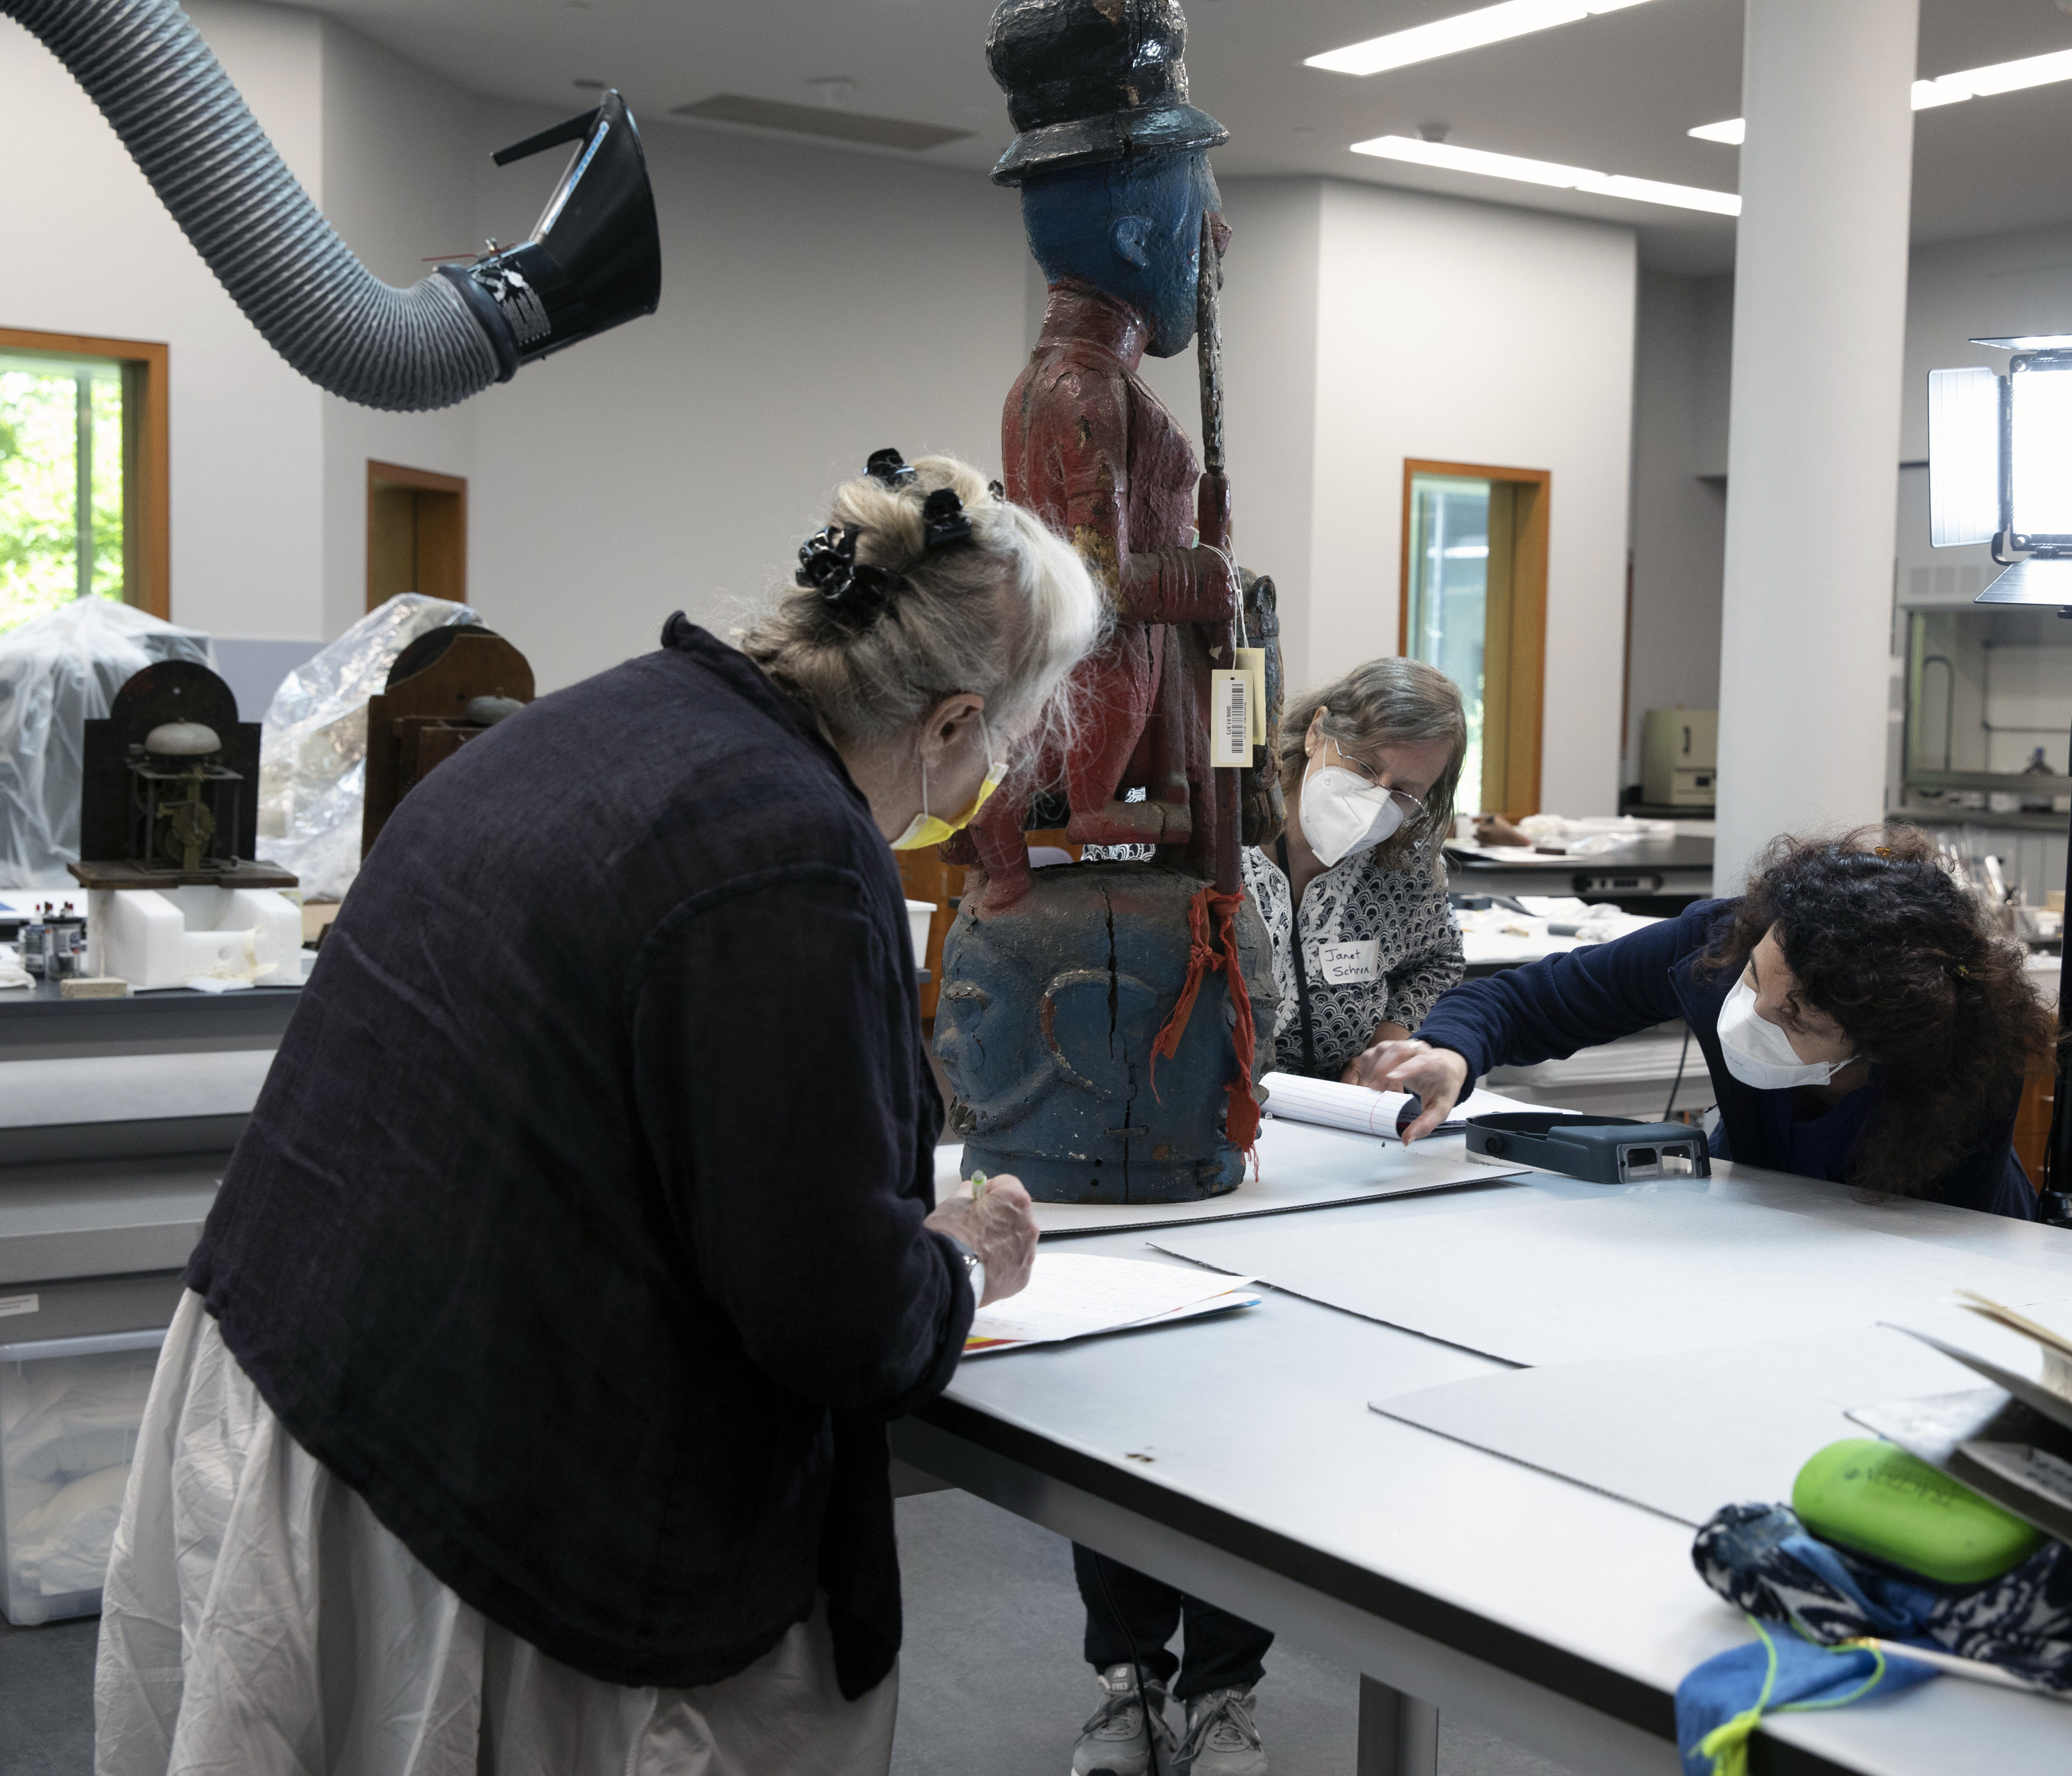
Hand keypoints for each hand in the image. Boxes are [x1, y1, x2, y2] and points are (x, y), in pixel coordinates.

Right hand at [925, 1174, 1036, 1305]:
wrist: (950, 1275)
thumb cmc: (952, 1236)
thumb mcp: (952, 1203)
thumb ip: (967, 1193)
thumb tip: (971, 1193)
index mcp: (1014, 1201)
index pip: (1007, 1183)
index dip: (989, 1189)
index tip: (976, 1198)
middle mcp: (1028, 1225)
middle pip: (1014, 1212)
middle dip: (997, 1215)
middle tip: (974, 1224)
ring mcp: (1028, 1253)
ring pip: (1016, 1239)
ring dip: (1001, 1239)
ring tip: (976, 1248)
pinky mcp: (1022, 1276)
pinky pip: (1014, 1262)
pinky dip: (1002, 1262)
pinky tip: (982, 1264)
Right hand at [1340, 1040, 1468, 1142]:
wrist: (1445, 1067)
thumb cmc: (1442, 1087)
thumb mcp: (1440, 1109)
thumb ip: (1425, 1124)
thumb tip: (1407, 1139)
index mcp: (1436, 1065)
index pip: (1422, 1063)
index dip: (1407, 1069)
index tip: (1392, 1078)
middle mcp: (1419, 1051)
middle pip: (1399, 1050)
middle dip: (1383, 1068)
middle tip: (1376, 1089)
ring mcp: (1403, 1047)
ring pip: (1384, 1048)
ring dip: (1373, 1068)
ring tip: (1375, 1088)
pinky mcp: (1390, 1048)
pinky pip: (1374, 1051)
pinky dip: (1367, 1065)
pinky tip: (1371, 1080)